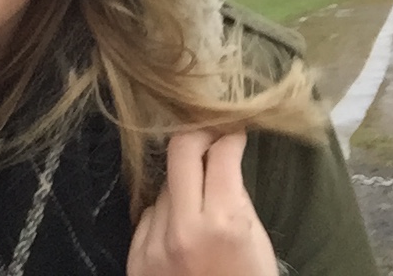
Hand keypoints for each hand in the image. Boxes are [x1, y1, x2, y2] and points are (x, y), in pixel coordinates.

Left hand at [128, 130, 278, 275]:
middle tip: (210, 137)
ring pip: (164, 186)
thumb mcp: (256, 241)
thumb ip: (236, 197)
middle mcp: (184, 229)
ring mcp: (155, 244)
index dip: (230, 136)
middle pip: (179, 151)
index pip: (220, 154)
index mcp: (224, 223)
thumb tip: (220, 156)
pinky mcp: (136, 259)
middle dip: (197, 137)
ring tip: (199, 207)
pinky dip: (164, 216)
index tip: (234, 132)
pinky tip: (180, 232)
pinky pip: (149, 216)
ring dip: (182, 187)